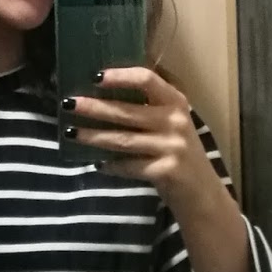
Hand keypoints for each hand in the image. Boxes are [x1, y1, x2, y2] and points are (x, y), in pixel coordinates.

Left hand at [63, 68, 223, 214]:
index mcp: (176, 102)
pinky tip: (97, 164)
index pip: (146, 79)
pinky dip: (111, 166)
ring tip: (70, 133)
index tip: (94, 77)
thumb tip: (103, 98)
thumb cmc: (180, 155)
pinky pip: (129, 166)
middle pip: (127, 111)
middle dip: (94, 108)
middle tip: (68, 104)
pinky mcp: (165, 171)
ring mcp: (171, 147)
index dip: (120, 76)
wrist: (202, 194)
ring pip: (123, 140)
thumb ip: (148, 110)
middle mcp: (175, 121)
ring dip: (93, 137)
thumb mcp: (171, 126)